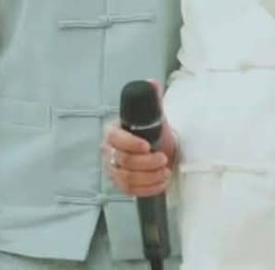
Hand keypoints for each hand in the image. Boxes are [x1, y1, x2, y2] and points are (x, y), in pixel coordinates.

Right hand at [102, 81, 177, 198]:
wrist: (156, 148)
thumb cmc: (151, 131)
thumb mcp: (153, 114)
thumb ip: (152, 98)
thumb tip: (152, 82)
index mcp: (113, 132)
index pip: (115, 139)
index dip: (130, 143)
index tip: (147, 145)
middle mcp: (109, 152)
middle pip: (123, 161)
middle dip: (146, 162)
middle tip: (163, 159)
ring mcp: (113, 170)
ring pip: (127, 178)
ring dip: (149, 177)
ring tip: (165, 171)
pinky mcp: (121, 185)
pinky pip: (131, 191)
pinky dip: (148, 188)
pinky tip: (161, 182)